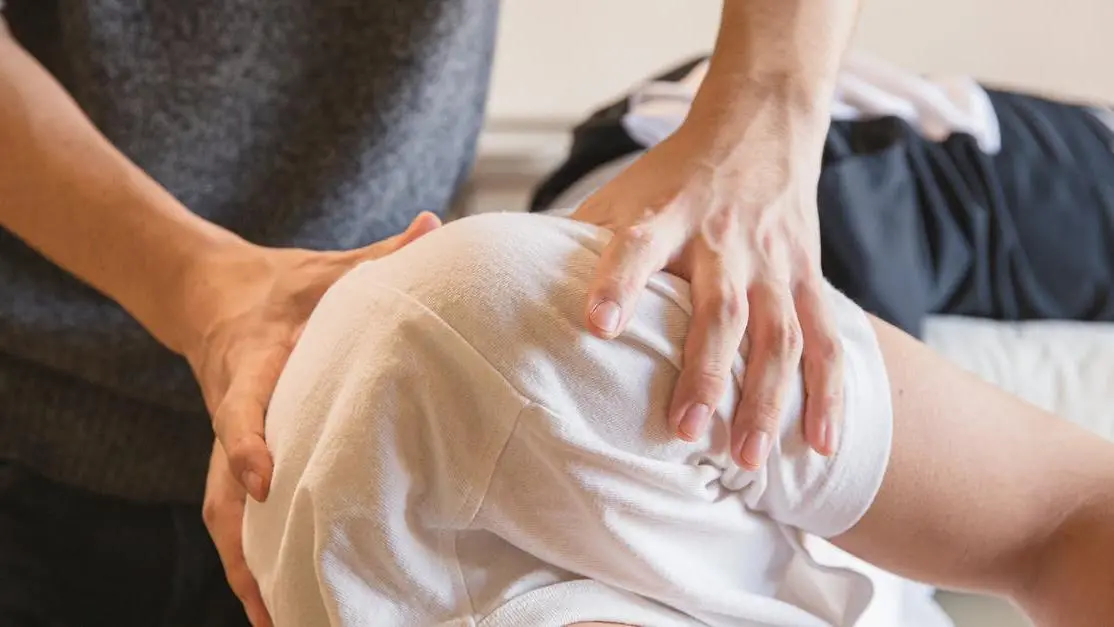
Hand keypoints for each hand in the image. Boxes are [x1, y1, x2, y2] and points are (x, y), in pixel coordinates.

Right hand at [194, 213, 439, 623]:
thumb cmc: (284, 285)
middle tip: (270, 597)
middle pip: (219, 488)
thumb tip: (434, 225)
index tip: (262, 481)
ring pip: (221, 515)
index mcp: (254, 363)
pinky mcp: (232, 458)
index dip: (246, 443)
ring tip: (278, 621)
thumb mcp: (329, 266)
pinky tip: (276, 598)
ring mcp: (225, 441)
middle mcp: (233, 411)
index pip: (241, 406)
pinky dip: (251, 558)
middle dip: (242, 544)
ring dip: (245, 568)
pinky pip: (233, 515)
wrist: (214, 294)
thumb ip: (379, 255)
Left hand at [572, 110, 841, 470]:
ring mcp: (773, 262)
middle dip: (704, 372)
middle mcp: (723, 240)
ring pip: (778, 336)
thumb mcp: (622, 193)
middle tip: (682, 430)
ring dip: (765, 399)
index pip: (637, 246)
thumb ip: (579, 243)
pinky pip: (825, 340)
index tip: (598, 326)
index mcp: (666, 215)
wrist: (758, 126)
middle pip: (720, 311)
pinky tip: (821, 445)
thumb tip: (512, 293)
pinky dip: (827, 394)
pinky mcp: (808, 277)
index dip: (617, 284)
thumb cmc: (673, 175)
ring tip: (744, 460)